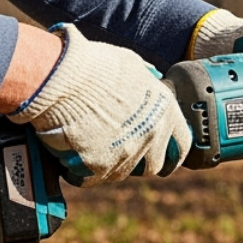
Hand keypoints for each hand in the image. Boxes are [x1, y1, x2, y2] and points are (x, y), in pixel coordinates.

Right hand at [10, 24, 191, 184]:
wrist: (60, 77)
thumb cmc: (92, 64)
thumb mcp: (130, 65)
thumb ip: (144, 81)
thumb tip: (149, 81)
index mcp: (163, 109)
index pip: (182, 142)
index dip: (173, 152)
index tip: (167, 158)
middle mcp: (151, 133)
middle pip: (154, 164)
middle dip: (141, 164)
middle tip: (123, 157)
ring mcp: (127, 152)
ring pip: (122, 173)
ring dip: (109, 167)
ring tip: (91, 153)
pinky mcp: (100, 166)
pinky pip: (93, 178)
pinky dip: (83, 173)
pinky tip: (72, 163)